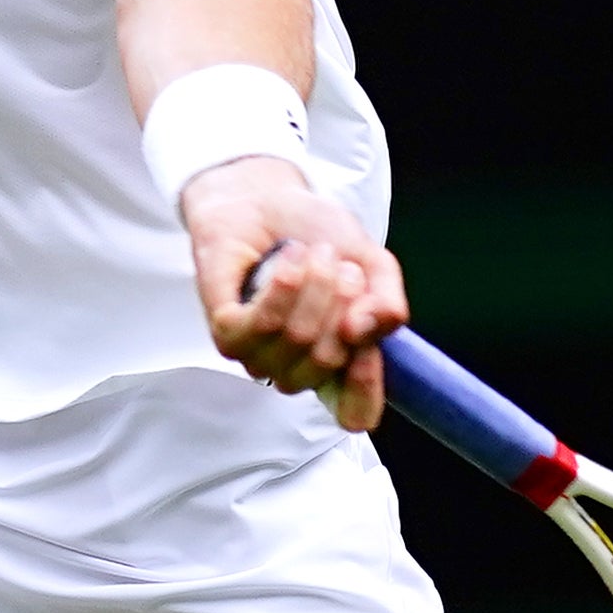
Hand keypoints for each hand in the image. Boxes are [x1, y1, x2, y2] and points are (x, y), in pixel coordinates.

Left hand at [185, 158, 404, 431]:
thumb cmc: (317, 236)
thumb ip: (386, 300)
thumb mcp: (371, 263)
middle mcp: (296, 368)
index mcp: (337, 362)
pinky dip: (281, 287)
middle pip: (328, 361)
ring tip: (311, 253)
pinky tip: (288, 261)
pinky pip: (259, 326)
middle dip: (341, 300)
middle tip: (337, 263)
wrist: (266, 199)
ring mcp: (259, 354)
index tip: (367, 340)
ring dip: (313, 286)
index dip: (364, 386)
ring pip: (296, 339)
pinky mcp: (226, 332)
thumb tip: (366, 331)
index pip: (353, 413)